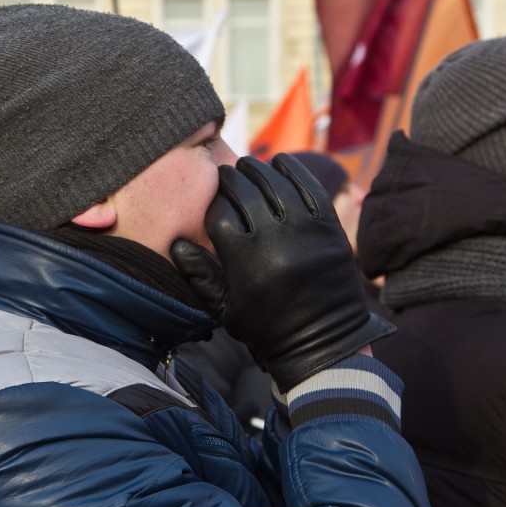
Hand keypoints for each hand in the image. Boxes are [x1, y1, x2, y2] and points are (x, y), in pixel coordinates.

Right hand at [171, 154, 393, 391]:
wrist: (321, 343)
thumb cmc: (266, 328)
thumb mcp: (225, 309)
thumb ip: (200, 275)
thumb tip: (176, 242)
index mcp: (245, 261)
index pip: (220, 214)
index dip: (212, 204)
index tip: (211, 200)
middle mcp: (274, 241)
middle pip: (244, 191)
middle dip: (230, 179)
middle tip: (224, 174)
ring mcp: (305, 232)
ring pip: (275, 182)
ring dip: (258, 170)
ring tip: (248, 167)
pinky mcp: (330, 228)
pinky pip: (309, 186)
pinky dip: (293, 169)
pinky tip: (279, 163)